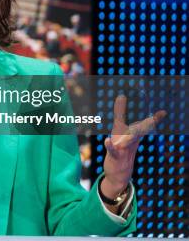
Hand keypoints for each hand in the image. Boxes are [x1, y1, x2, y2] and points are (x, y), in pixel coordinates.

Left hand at [102, 95, 165, 211]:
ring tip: (133, 128)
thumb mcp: (120, 130)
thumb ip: (120, 112)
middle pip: (138, 132)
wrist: (119, 173)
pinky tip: (107, 141)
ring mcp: (123, 149)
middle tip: (154, 119)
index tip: (163, 112)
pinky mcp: (114, 156)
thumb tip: (121, 96)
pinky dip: (110, 146)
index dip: (154, 119)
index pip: (144, 126)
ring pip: (128, 141)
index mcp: (133, 135)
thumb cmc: (120, 148)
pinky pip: (113, 151)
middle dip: (146, 125)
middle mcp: (130, 141)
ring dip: (129, 137)